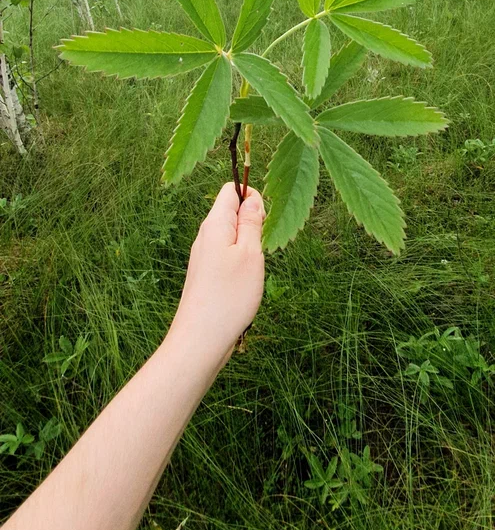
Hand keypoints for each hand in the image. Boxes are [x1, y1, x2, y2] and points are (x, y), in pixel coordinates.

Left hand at [171, 183, 264, 358]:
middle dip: (253, 223)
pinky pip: (227, 256)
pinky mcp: (206, 275)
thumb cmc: (229, 296)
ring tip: (253, 270)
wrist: (201, 339)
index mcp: (214, 224)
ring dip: (249, 247)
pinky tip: (245, 284)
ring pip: (232, 237)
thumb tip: (253, 198)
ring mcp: (204, 256)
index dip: (252, 195)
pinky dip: (241, 264)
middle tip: (262, 248)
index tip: (265, 219)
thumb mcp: (250, 254)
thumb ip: (252, 222)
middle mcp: (205, 236)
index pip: (231, 190)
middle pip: (231, 212)